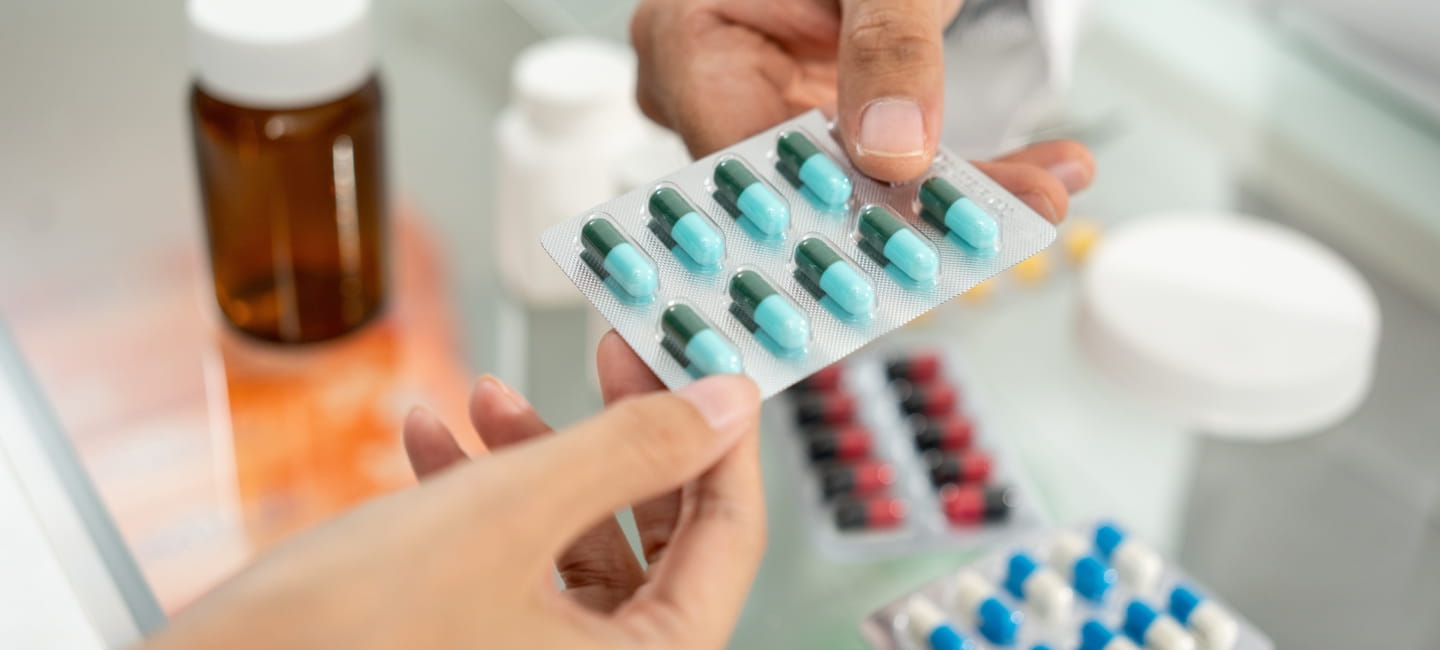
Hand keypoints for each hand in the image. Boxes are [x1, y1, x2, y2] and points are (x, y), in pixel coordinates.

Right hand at [144, 340, 763, 649]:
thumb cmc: (341, 637)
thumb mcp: (511, 511)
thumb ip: (635, 448)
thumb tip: (725, 404)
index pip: (730, 537)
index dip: (719, 435)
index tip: (700, 362)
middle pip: (656, 533)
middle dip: (619, 436)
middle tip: (609, 356)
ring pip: (576, 541)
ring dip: (535, 458)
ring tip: (487, 396)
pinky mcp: (484, 648)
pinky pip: (515, 565)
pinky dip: (481, 498)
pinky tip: (432, 440)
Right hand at [631, 0, 1093, 221]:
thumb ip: (888, 46)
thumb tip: (894, 150)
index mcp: (685, 41)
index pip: (745, 160)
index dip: (825, 209)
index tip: (909, 233)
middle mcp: (709, 88)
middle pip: (799, 187)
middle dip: (905, 211)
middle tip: (991, 227)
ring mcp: (761, 109)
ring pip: (847, 189)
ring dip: (946, 198)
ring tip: (1031, 199)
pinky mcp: (816, 121)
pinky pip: (877, 168)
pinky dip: (952, 174)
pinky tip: (1026, 180)